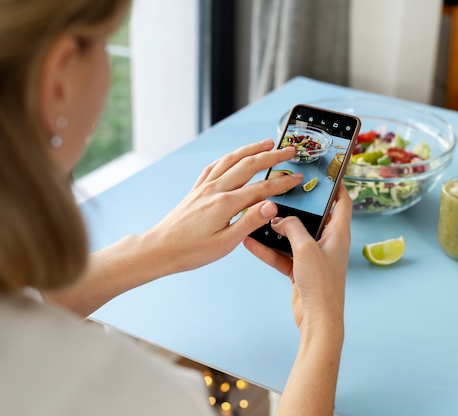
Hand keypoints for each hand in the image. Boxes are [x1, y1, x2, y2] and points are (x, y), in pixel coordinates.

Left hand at [150, 139, 302, 272]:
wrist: (160, 249)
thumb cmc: (191, 251)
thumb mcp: (225, 243)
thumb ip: (249, 222)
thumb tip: (271, 206)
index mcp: (225, 204)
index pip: (261, 189)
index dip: (282, 183)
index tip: (297, 178)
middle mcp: (215, 189)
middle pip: (248, 165)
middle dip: (271, 155)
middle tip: (289, 150)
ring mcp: (204, 187)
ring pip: (231, 160)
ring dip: (250, 149)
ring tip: (266, 143)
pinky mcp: (196, 190)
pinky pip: (214, 166)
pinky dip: (228, 158)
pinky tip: (233, 157)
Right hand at [243, 185, 350, 331]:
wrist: (317, 320)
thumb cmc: (321, 284)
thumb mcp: (305, 248)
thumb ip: (292, 228)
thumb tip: (279, 219)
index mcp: (338, 233)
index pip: (342, 202)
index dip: (337, 185)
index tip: (324, 172)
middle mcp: (328, 242)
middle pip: (314, 216)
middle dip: (298, 204)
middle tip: (283, 189)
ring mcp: (313, 257)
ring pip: (293, 236)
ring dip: (277, 228)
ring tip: (260, 214)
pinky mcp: (300, 270)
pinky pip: (282, 254)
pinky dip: (268, 249)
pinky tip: (250, 242)